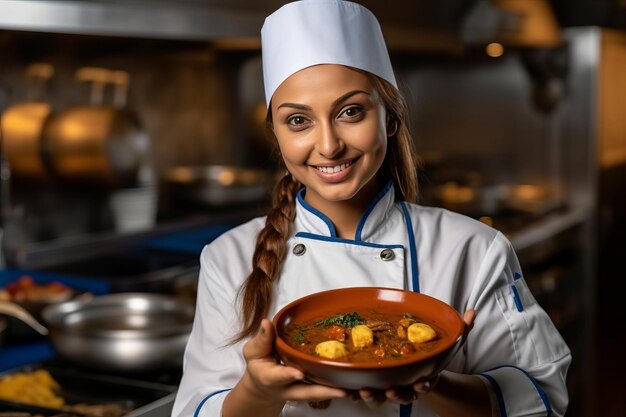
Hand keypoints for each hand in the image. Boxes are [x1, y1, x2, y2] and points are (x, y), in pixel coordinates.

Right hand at [241, 319, 346, 404]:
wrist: (264, 386)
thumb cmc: (260, 365)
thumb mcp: (254, 351)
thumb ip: (261, 339)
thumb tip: (266, 323)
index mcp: (271, 378)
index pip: (279, 377)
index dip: (288, 375)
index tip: (298, 373)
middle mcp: (288, 388)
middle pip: (306, 392)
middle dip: (323, 392)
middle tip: (340, 391)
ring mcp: (301, 391)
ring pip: (319, 393)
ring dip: (335, 392)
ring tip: (352, 388)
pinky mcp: (311, 389)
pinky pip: (324, 389)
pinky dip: (337, 386)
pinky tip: (353, 382)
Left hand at [355, 309, 476, 408]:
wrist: (416, 369)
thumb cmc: (430, 356)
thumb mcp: (446, 343)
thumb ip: (461, 330)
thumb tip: (472, 312)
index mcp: (423, 378)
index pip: (425, 384)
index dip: (423, 385)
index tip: (422, 383)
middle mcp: (406, 387)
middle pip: (402, 396)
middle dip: (397, 395)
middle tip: (391, 390)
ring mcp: (389, 389)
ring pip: (381, 399)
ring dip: (373, 398)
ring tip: (365, 392)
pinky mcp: (374, 387)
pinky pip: (363, 394)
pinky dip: (354, 394)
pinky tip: (346, 389)